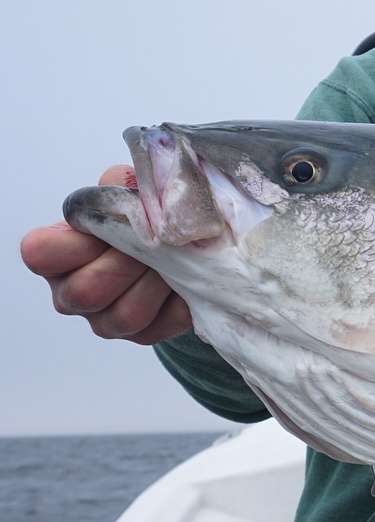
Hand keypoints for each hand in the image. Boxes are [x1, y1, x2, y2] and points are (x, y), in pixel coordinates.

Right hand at [20, 165, 191, 344]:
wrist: (178, 250)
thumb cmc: (139, 219)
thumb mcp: (126, 194)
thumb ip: (122, 187)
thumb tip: (136, 192)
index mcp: (57, 256)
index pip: (40, 254)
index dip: (75, 243)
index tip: (104, 229)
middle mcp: (73, 294)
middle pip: (86, 291)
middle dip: (127, 262)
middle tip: (152, 244)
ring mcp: (108, 321)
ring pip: (126, 315)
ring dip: (157, 281)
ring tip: (173, 260)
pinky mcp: (146, 334)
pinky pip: (165, 324)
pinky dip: (183, 298)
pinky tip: (187, 278)